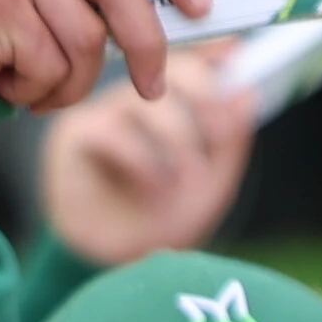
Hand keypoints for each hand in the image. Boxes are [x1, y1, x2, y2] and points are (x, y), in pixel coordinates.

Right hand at [0, 0, 206, 112]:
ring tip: (39, 84)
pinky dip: (43, 90)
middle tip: (154, 88)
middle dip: (146, 43)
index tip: (201, 6)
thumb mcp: (51, 3)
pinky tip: (6, 83)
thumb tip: (186, 5)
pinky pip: (54, 61)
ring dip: (75, 79)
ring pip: (88, 32)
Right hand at [40, 43, 256, 263]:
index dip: (217, 63)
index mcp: (169, 104)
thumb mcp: (212, 180)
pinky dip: (144, 161)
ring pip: (145, 103)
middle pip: (168, 69)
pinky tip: (156, 186)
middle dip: (204, 97)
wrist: (119, 259)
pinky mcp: (75, 138)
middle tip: (219, 134)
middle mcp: (135, 101)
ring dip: (179, 140)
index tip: (241, 78)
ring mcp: (103, 115)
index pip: (193, 62)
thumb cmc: (163, 216)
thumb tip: (246, 91)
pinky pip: (112, 132)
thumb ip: (230, 139)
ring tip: (186, 178)